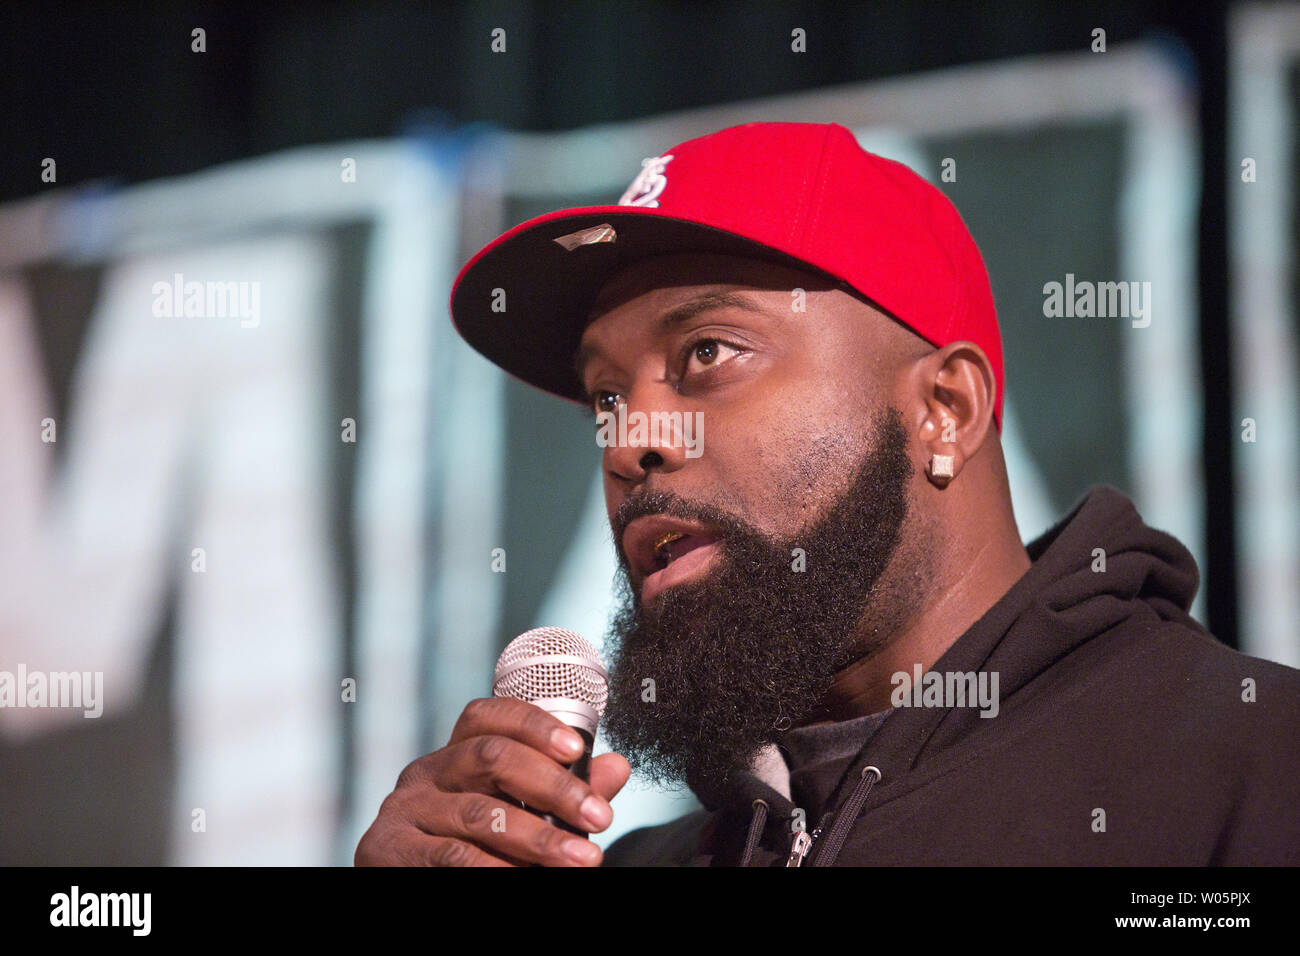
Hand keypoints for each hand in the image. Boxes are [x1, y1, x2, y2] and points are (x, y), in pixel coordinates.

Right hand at [354, 697, 630, 865]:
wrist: (412, 883)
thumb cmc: (475, 850)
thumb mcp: (519, 816)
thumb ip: (564, 793)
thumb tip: (617, 767)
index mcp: (456, 754)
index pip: (490, 716)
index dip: (534, 725)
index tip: (577, 749)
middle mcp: (427, 772)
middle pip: (491, 756)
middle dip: (554, 787)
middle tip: (598, 817)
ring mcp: (405, 809)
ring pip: (480, 814)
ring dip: (539, 838)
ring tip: (581, 859)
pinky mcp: (388, 848)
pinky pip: (452, 855)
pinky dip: (495, 868)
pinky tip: (525, 877)